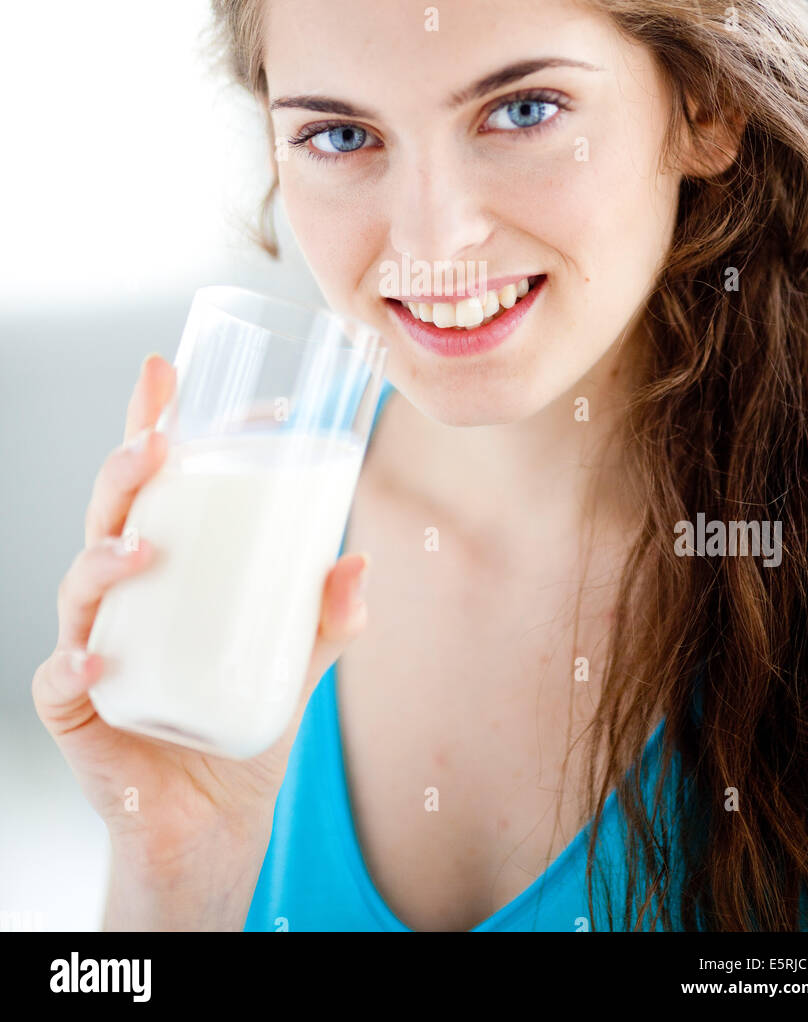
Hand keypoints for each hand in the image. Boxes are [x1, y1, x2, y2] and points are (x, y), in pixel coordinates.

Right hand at [32, 354, 370, 870]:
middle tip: (159, 437)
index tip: (180, 375)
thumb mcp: (297, 658)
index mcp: (165, 563)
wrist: (214, 820)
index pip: (153, 479)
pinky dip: (75, 662)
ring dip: (105, 556)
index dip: (155, 420)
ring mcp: (93, 643)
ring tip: (141, 548)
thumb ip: (329, 616)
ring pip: (81, 583)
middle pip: (112, 511)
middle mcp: (120, 592)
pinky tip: (97, 653)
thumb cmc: (244, 718)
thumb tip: (361, 561)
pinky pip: (60, 678)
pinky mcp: (77, 708)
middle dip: (128, 464)